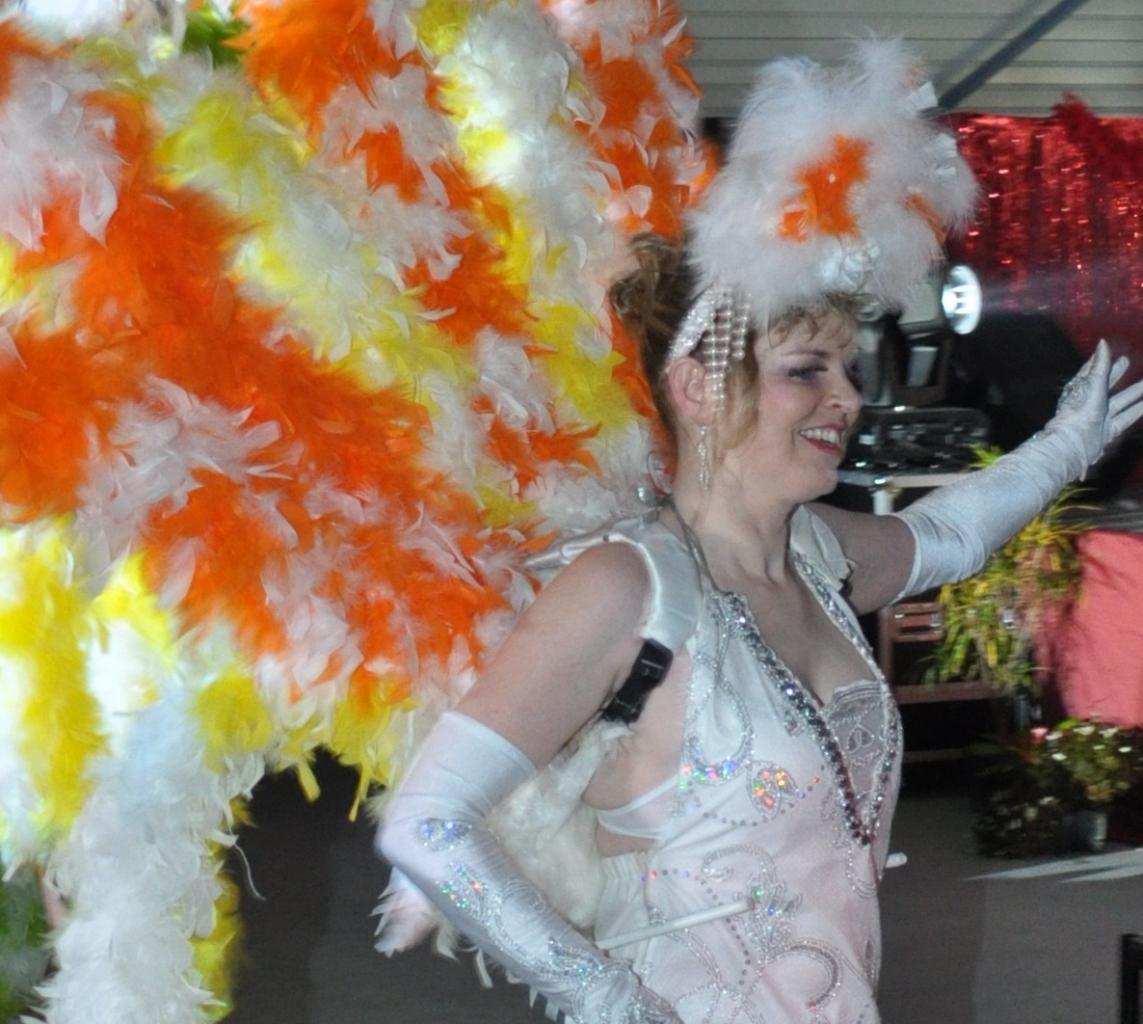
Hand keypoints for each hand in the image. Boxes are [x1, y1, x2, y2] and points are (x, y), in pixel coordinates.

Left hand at [1049, 339, 1142, 470]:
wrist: (1074, 444)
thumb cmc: (1079, 411)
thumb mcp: (1092, 384)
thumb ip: (1100, 365)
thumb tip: (1103, 342)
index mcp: (1080, 390)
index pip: (1090, 371)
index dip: (1099, 361)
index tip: (1107, 350)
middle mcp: (1089, 402)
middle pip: (1105, 385)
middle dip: (1116, 373)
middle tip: (1127, 361)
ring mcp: (1099, 417)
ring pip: (1120, 401)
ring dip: (1134, 391)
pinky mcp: (1108, 430)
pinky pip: (1126, 417)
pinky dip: (1137, 409)